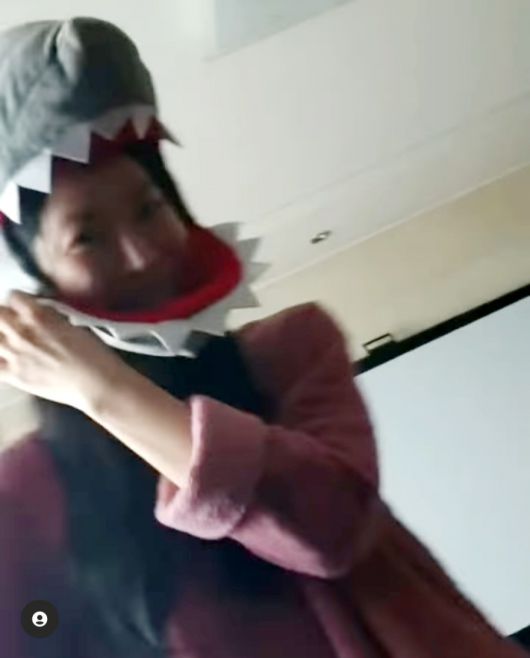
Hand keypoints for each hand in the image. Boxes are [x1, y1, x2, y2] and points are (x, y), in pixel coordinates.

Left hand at [0, 291, 126, 411]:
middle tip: (14, 322)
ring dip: (1, 336)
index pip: (14, 297)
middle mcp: (22, 333)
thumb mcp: (75, 326)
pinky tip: (7, 360)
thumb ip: (52, 318)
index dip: (20, 301)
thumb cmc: (95, 356)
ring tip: (11, 341)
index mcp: (39, 316)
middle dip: (5, 316)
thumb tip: (44, 315)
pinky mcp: (14, 376)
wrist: (97, 384)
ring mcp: (15, 355)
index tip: (24, 307)